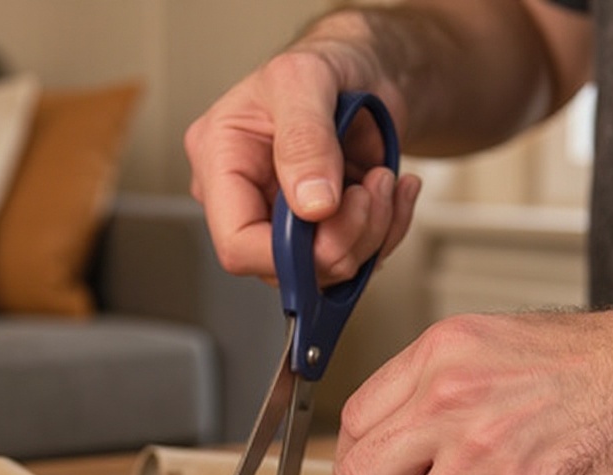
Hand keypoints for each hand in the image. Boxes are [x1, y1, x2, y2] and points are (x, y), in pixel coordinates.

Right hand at [184, 49, 421, 285]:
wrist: (364, 71)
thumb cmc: (324, 64)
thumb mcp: (305, 78)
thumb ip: (304, 139)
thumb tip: (311, 205)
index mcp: (220, 163)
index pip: (236, 243)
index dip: (286, 250)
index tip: (330, 213)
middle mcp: (246, 201)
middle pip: (284, 266)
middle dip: (342, 238)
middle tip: (370, 190)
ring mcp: (283, 224)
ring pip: (324, 272)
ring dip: (372, 233)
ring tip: (383, 181)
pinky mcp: (318, 236)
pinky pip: (354, 262)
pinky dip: (387, 233)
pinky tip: (392, 192)